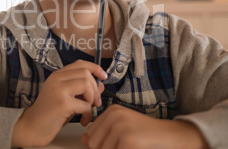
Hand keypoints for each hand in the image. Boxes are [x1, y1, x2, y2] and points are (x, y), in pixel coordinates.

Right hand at [11, 60, 106, 147]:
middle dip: (95, 89)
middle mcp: (56, 79)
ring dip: (92, 99)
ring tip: (88, 110)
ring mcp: (58, 90)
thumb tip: (101, 84)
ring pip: (86, 84)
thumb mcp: (68, 98)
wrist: (32, 127)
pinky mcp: (62, 103)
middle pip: (86, 74)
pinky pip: (85, 104)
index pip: (80, 64)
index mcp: (57, 76)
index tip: (103, 76)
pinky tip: (83, 120)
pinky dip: (88, 114)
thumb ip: (82, 90)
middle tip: (95, 103)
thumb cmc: (50, 114)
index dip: (95, 68)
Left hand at [81, 104, 209, 148]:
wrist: (172, 136)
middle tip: (126, 145)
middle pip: (93, 145)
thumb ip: (102, 133)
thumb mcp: (122, 128)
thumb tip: (83, 140)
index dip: (101, 145)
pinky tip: (136, 148)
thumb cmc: (147, 134)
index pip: (90, 135)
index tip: (118, 142)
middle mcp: (114, 115)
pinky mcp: (128, 141)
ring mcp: (121, 127)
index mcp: (112, 111)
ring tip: (131, 146)